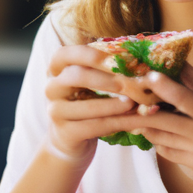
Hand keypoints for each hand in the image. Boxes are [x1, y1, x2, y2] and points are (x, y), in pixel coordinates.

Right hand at [44, 45, 160, 164]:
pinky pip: (93, 126)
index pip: (64, 54)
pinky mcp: (64, 133)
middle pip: (75, 76)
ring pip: (85, 106)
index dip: (87, 54)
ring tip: (133, 103)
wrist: (68, 138)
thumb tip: (141, 64)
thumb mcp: (91, 84)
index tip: (113, 58)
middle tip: (127, 83)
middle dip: (104, 78)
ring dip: (113, 104)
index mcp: (56, 70)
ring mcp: (55, 111)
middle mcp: (51, 88)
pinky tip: (132, 120)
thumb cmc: (86, 102)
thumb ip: (106, 72)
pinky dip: (115, 122)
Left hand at [126, 64, 192, 192]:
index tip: (145, 76)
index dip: (161, 85)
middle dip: (139, 112)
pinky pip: (165, 151)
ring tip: (136, 119)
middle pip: (162, 118)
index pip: (182, 95)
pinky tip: (161, 137)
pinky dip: (159, 143)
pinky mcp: (192, 166)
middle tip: (122, 104)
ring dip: (146, 127)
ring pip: (159, 135)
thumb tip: (176, 59)